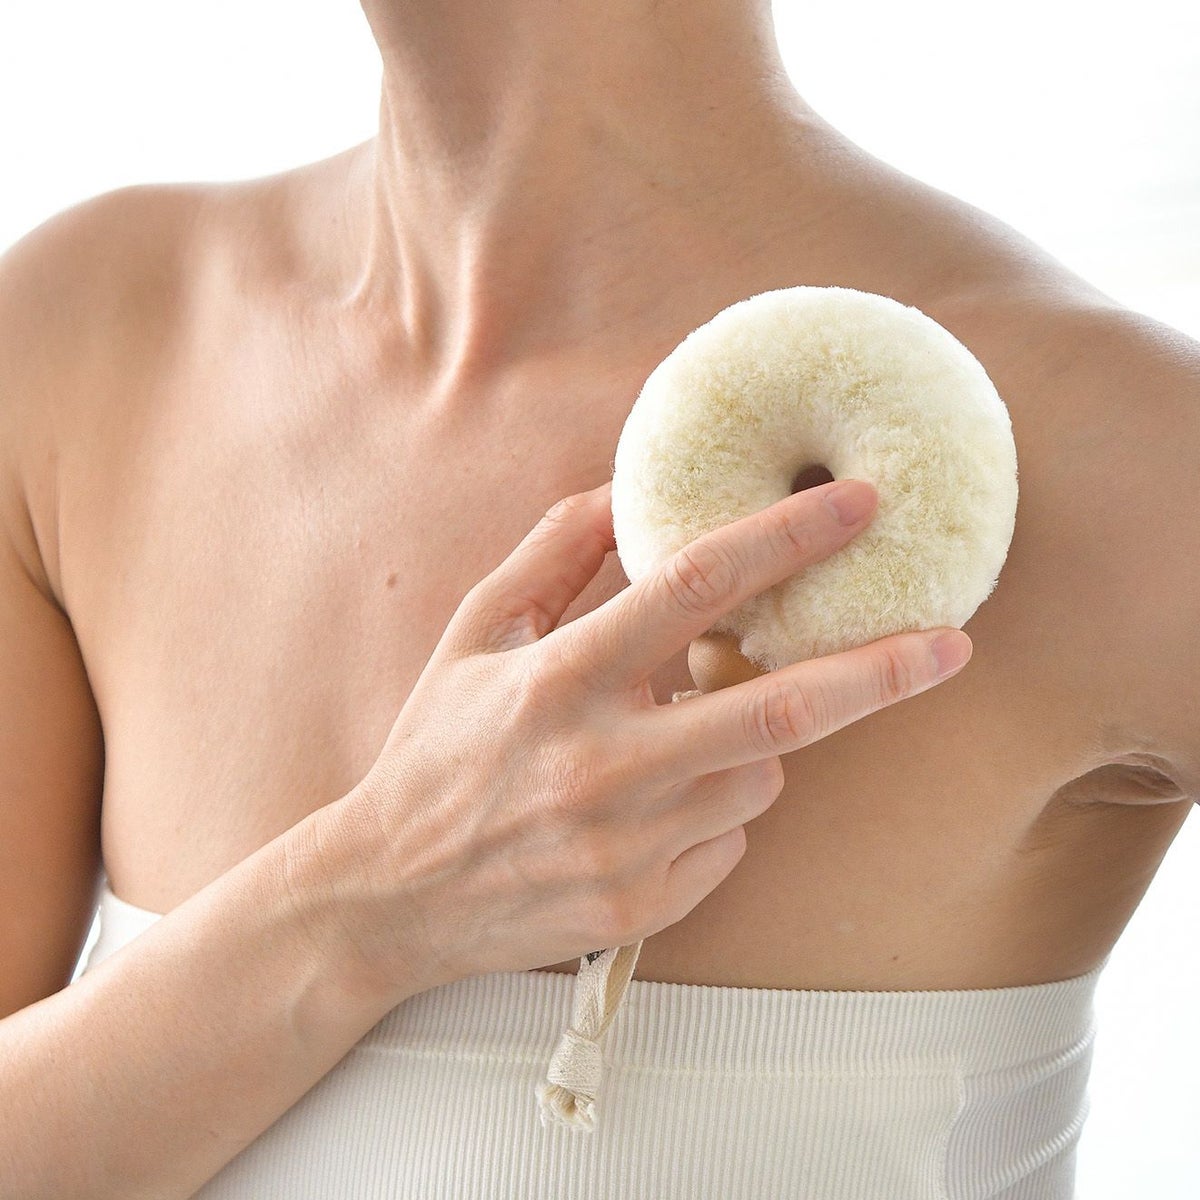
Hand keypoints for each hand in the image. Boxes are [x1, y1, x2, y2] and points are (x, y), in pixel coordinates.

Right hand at [323, 477, 971, 996]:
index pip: (695, 588)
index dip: (787, 538)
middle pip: (780, 707)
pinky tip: (646, 811)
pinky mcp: (644, 905)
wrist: (392, 894)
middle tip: (953, 641)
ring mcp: (631, 844)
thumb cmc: (435, 751)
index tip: (858, 505)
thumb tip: (625, 488)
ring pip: (759, 776)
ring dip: (750, 745)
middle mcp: (606, 763)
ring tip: (671, 745)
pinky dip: (716, 812)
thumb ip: (552, 554)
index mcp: (562, 679)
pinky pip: (732, 842)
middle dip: (882, 669)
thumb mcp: (475, 634)